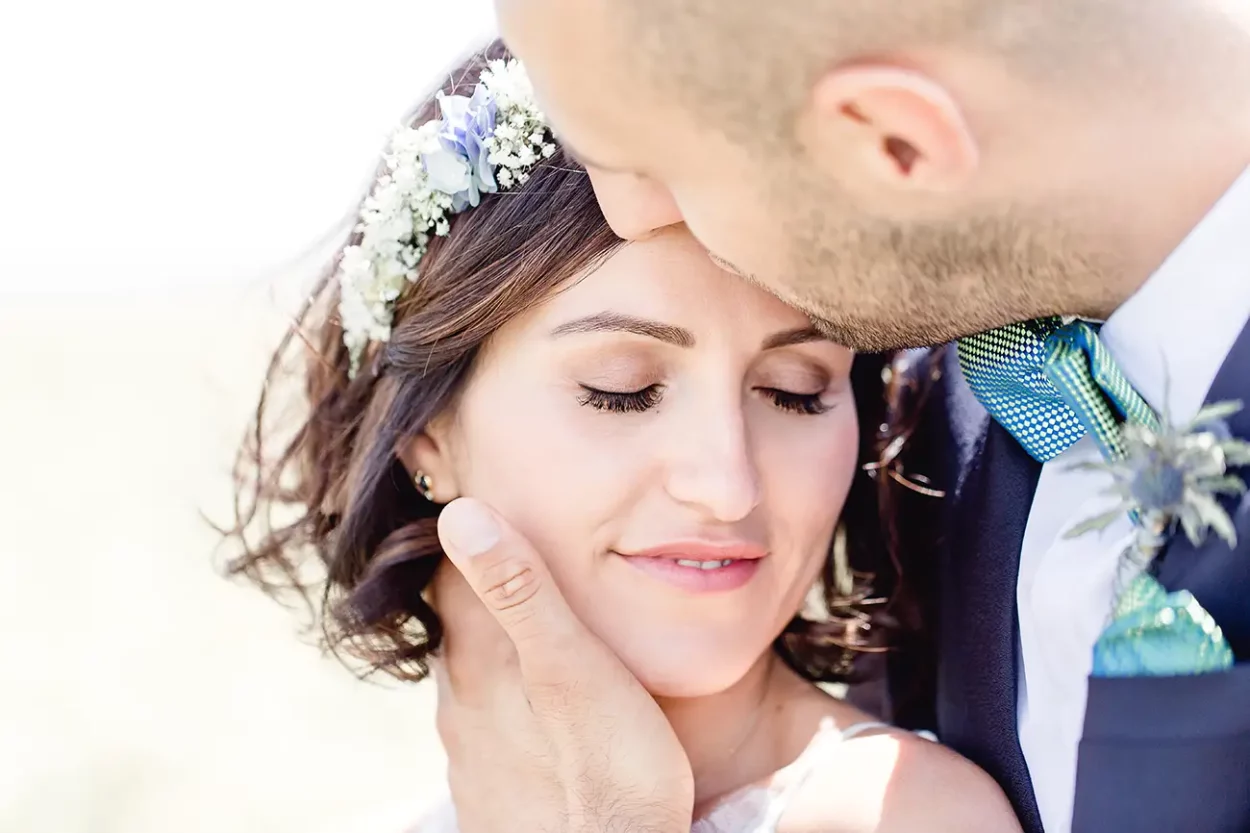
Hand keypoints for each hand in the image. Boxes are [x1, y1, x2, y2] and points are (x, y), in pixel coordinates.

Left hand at [431, 498, 693, 832]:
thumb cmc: (609, 769)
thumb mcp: (573, 667)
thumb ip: (521, 592)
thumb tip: (458, 514)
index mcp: (478, 659)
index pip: (449, 571)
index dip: (472, 531)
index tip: (498, 498)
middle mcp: (460, 701)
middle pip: (459, 622)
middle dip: (489, 587)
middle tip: (533, 556)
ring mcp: (470, 750)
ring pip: (474, 675)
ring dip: (501, 646)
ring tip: (545, 629)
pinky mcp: (489, 788)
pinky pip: (490, 723)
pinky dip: (511, 700)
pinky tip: (546, 707)